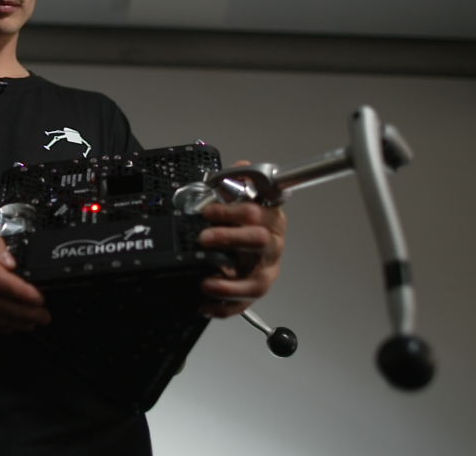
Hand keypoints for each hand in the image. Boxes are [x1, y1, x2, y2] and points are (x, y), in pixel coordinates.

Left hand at [196, 160, 286, 317]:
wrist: (250, 245)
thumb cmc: (245, 222)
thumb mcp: (241, 198)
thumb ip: (239, 183)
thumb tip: (240, 168)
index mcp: (270, 219)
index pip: (257, 212)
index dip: (232, 211)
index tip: (209, 211)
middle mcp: (271, 245)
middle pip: (257, 240)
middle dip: (229, 238)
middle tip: (204, 239)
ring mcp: (266, 269)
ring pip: (256, 282)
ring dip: (230, 285)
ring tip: (206, 284)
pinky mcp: (256, 289)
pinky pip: (245, 303)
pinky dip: (225, 308)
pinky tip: (206, 306)